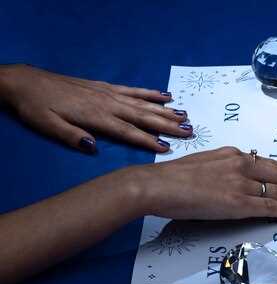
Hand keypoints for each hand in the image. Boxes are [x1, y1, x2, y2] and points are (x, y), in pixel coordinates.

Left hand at [0, 64, 190, 153]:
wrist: (26, 82)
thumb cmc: (36, 108)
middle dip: (167, 125)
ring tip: (185, 116)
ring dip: (165, 111)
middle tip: (189, 131)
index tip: (168, 149)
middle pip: (143, 116)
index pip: (128, 132)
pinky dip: (150, 93)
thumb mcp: (48, 126)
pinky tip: (165, 96)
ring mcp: (108, 93)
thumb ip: (72, 136)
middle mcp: (107, 104)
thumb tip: (95, 148)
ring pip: (142, 103)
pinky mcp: (105, 87)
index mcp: (96, 117)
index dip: (148, 141)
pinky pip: (132, 90)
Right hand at [135, 147, 276, 219]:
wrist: (157, 185)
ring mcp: (241, 184)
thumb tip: (241, 175)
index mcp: (234, 155)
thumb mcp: (207, 162)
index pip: (270, 164)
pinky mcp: (237, 203)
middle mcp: (242, 165)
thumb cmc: (175, 177)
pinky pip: (269, 206)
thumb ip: (227, 168)